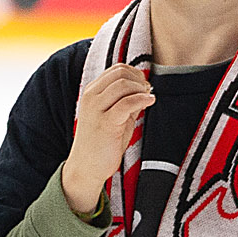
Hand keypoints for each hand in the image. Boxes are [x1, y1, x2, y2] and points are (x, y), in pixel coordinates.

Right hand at [62, 63, 153, 214]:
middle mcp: (91, 97)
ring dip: (141, 89)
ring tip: (149, 98)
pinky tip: (151, 101)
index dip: (135, 73)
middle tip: (148, 92)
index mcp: (92, 92)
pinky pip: (126, 103)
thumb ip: (126, 102)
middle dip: (139, 79)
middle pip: (120, 73)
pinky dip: (142, 99)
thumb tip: (145, 89)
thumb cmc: (102, 143)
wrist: (86, 167)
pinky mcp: (105, 122)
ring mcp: (96, 109)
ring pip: (123, 84)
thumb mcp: (114, 117)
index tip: (144, 86)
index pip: (116, 70)